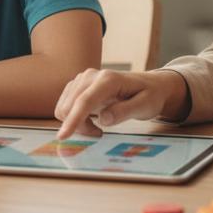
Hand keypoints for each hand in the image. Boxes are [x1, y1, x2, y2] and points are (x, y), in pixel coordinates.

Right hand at [54, 69, 188, 138]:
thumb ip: (125, 111)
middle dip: (79, 126)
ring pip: (65, 107)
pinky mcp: (77, 85)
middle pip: (70, 106)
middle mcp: (91, 76)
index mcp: (108, 80)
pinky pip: (66, 106)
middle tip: (99, 134)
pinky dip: (74, 118)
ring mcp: (82, 79)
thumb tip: (104, 119)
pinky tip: (91, 120)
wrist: (149, 85)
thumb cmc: (149, 96)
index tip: (63, 136)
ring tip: (97, 127)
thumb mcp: (145, 106)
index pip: (85, 101)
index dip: (73, 119)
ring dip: (77, 123)